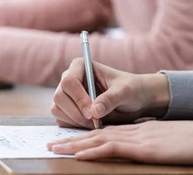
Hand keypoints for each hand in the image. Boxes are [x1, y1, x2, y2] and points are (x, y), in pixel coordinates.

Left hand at [48, 118, 192, 167]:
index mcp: (141, 129)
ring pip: (99, 139)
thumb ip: (156, 144)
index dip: (87, 135)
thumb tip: (146, 150)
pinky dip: (93, 151)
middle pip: (97, 133)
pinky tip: (79, 154)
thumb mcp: (171, 141)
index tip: (70, 140)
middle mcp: (135, 131)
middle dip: (73, 139)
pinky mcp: (144, 148)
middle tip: (52, 143)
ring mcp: (138, 138)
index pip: (108, 131)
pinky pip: (112, 149)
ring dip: (75, 144)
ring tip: (56, 148)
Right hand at [52, 58, 170, 128]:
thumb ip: (110, 99)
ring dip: (74, 120)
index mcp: (80, 66)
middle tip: (94, 122)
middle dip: (76, 112)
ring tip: (95, 123)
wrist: (134, 101)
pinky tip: (90, 125)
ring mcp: (67, 95)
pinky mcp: (67, 109)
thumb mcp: (125, 92)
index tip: (92, 113)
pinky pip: (61, 119)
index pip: (69, 81)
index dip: (78, 98)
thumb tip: (94, 112)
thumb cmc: (131, 90)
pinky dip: (73, 126)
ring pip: (57, 109)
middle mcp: (70, 79)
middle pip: (59, 96)